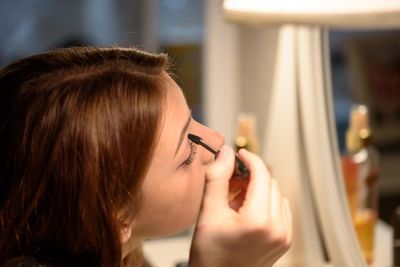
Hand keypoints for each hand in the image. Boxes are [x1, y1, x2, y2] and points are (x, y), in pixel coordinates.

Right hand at [189, 146, 291, 266]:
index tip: (240, 154)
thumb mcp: (208, 213)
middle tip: (230, 185)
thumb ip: (217, 178)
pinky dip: (265, 204)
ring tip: (236, 204)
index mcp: (259, 221)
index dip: (250, 159)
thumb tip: (226, 154)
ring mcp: (283, 236)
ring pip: (276, 194)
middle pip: (270, 183)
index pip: (262, 175)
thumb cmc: (210, 255)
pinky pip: (280, 209)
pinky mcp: (285, 240)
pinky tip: (247, 213)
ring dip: (258, 190)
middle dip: (251, 178)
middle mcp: (277, 229)